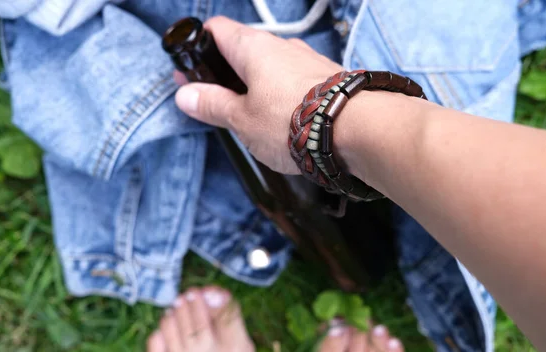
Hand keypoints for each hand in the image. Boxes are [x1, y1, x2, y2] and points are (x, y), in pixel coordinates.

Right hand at [174, 16, 341, 174]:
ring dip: (258, 86)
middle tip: (217, 101)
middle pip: (245, 50)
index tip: (190, 69)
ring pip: (273, 67)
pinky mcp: (329, 79)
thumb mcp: (242, 120)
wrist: (359, 129)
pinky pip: (297, 82)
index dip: (198, 47)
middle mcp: (283, 46)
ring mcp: (309, 60)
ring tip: (253, 118)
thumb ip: (213, 105)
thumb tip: (186, 95)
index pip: (217, 30)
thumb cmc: (294, 121)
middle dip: (227, 74)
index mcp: (253, 48)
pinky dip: (284, 96)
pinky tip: (285, 121)